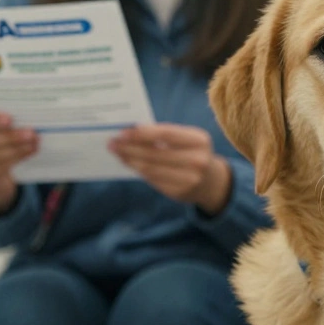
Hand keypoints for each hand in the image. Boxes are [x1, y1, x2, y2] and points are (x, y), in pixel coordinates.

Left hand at [108, 124, 231, 214]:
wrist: (211, 181)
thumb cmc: (192, 152)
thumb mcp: (187, 139)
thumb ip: (164, 135)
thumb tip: (130, 132)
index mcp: (199, 140)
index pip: (166, 134)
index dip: (143, 133)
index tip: (122, 132)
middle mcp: (197, 160)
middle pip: (155, 153)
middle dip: (130, 147)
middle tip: (112, 143)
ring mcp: (190, 179)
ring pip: (151, 168)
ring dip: (130, 160)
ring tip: (117, 153)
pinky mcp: (179, 192)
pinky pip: (152, 179)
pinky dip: (138, 170)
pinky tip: (129, 163)